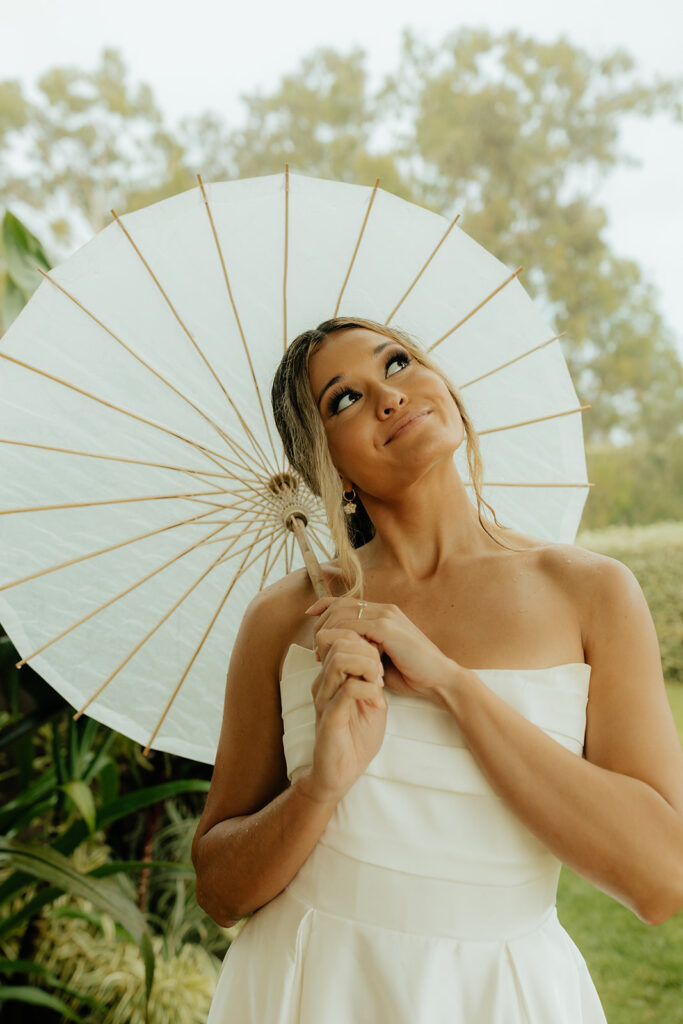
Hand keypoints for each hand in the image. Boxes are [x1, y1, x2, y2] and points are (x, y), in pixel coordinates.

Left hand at [306, 595, 455, 703]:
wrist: (439, 679)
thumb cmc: (412, 672)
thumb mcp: (382, 657)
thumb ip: (365, 648)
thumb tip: (341, 651)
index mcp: (384, 612)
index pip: (346, 601)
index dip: (324, 605)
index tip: (308, 616)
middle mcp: (384, 609)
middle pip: (339, 605)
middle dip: (321, 624)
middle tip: (314, 646)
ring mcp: (386, 616)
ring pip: (343, 614)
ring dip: (328, 632)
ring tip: (321, 653)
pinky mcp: (387, 628)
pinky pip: (354, 627)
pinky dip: (341, 638)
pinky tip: (336, 653)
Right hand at [306, 630, 387, 804]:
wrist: (343, 773)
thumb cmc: (357, 738)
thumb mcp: (370, 702)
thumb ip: (372, 679)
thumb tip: (381, 658)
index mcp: (331, 677)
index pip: (341, 638)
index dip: (365, 642)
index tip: (382, 661)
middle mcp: (323, 683)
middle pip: (339, 642)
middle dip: (367, 650)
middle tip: (382, 671)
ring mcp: (324, 698)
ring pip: (339, 660)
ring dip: (367, 665)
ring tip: (379, 682)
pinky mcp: (329, 716)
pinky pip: (346, 689)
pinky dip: (368, 688)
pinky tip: (378, 700)